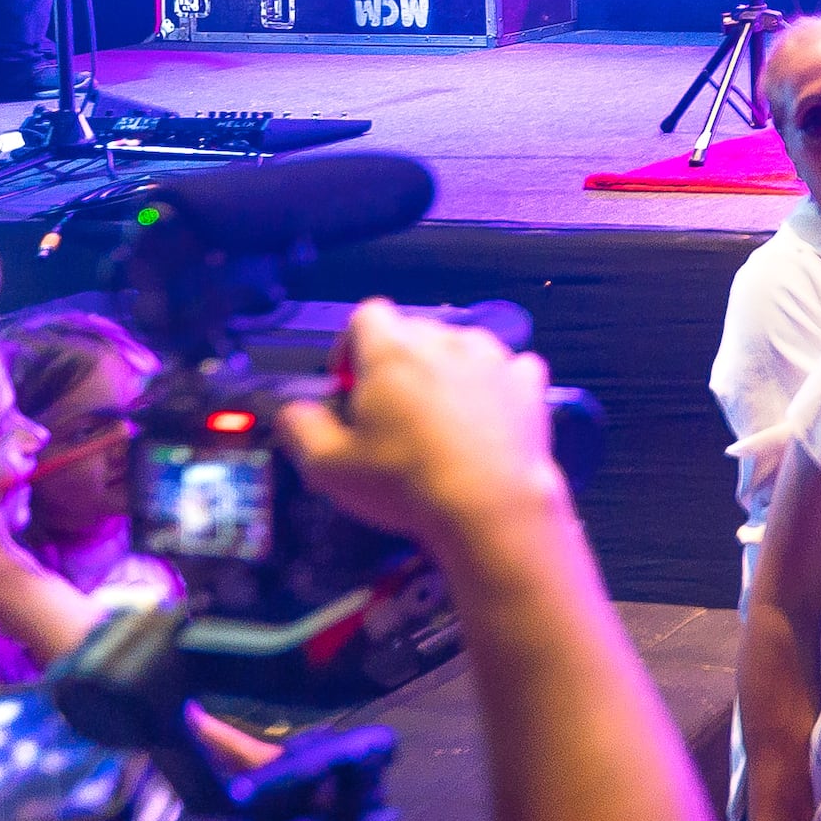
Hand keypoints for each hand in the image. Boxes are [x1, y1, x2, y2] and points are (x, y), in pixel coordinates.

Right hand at [276, 301, 567, 551]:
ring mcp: (492, 357)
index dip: (351, 345)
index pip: (366, 314)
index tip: (350, 383)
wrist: (490, 506)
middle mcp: (444, 340)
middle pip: (413, 330)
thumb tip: (293, 412)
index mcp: (391, 351)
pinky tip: (486, 418)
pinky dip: (495, 385)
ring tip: (438, 418)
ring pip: (461, 345)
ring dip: (446, 369)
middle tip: (389, 411)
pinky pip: (508, 368)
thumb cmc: (406, 483)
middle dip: (397, 361)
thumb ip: (302, 429)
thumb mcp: (330, 466)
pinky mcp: (527, 383)